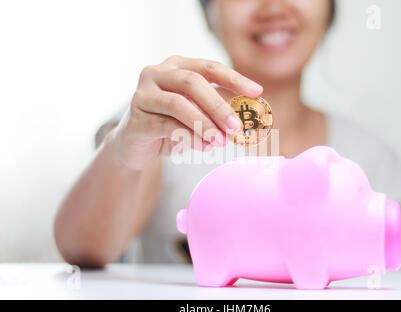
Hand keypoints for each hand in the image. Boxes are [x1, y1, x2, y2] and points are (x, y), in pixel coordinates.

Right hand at [106, 56, 262, 169]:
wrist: (134, 147)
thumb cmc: (169, 126)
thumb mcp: (196, 115)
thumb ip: (216, 112)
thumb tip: (246, 119)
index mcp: (176, 66)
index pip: (208, 67)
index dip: (234, 78)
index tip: (257, 92)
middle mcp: (156, 73)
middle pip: (192, 82)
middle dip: (218, 106)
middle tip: (237, 126)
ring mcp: (143, 94)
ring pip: (178, 104)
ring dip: (204, 124)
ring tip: (221, 141)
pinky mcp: (135, 118)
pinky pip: (167, 126)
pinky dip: (189, 137)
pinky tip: (204, 147)